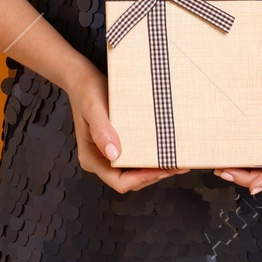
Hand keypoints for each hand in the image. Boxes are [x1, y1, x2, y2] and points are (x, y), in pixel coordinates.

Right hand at [66, 69, 189, 192]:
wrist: (83, 80)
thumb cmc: (86, 92)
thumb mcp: (93, 108)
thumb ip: (101, 130)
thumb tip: (114, 154)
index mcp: (91, 158)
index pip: (119, 181)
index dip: (142, 179)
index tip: (162, 169)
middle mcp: (100, 161)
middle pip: (130, 180)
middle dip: (154, 175)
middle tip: (178, 165)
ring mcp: (108, 155)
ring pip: (135, 172)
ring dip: (155, 169)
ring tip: (177, 161)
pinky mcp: (118, 146)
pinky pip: (135, 158)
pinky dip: (151, 158)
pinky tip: (166, 150)